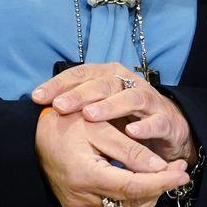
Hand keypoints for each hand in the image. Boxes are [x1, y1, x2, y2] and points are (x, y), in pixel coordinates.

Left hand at [33, 62, 196, 163]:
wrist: (169, 129)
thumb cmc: (127, 118)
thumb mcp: (100, 108)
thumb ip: (76, 104)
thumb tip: (38, 104)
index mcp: (110, 77)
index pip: (82, 74)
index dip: (59, 84)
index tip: (37, 97)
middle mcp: (130, 84)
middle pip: (104, 83)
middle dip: (80, 94)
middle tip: (60, 106)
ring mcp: (150, 101)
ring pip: (131, 98)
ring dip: (110, 106)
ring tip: (90, 115)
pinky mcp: (167, 121)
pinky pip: (157, 121)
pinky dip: (146, 126)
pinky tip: (132, 132)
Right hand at [34, 105, 188, 206]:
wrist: (30, 142)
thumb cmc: (64, 127)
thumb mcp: (98, 128)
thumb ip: (130, 150)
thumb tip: (160, 168)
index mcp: (85, 176)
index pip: (133, 187)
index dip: (162, 182)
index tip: (182, 173)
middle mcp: (81, 200)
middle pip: (132, 206)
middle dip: (159, 189)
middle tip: (177, 170)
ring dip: (148, 199)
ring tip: (164, 177)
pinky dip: (132, 205)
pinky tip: (143, 186)